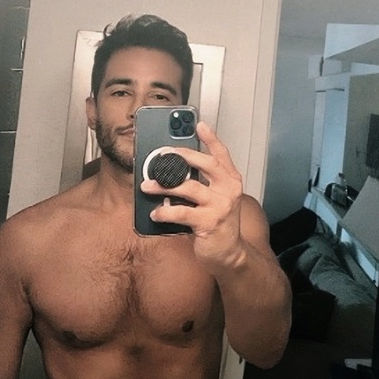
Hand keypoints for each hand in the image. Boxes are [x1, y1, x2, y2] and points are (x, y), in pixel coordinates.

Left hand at [140, 121, 245, 271]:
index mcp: (231, 181)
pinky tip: (155, 213)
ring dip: (164, 186)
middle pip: (206, 164)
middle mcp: (229, 190)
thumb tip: (175, 171)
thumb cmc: (220, 224)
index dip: (211, 138)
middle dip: (182, 156)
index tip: (199, 125)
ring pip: (189, 187)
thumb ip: (204, 184)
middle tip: (163, 154)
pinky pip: (181, 212)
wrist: (231, 253)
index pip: (222, 154)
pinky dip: (165, 212)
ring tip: (147, 185)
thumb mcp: (217, 199)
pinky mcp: (209, 222)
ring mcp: (220, 206)